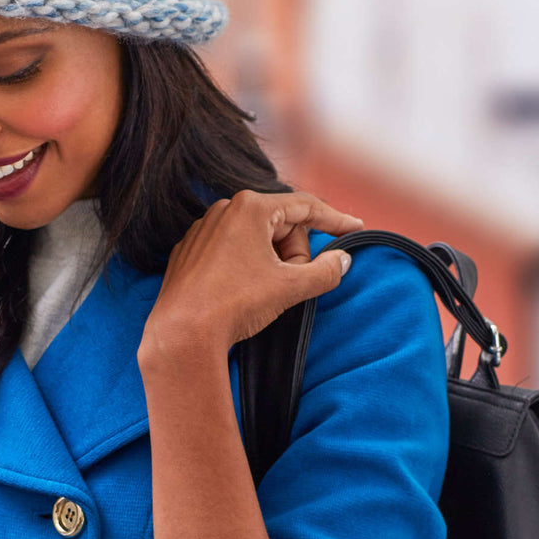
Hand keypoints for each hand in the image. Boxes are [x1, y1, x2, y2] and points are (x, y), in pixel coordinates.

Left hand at [140, 190, 363, 359]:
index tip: (355, 227)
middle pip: (281, 224)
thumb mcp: (290, 287)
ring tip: (262, 291)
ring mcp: (203, 228)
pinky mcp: (190, 250)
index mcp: (250, 208)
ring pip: (256, 238)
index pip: (305, 206)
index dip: (334, 219)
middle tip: (290, 283)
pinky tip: (239, 292)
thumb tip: (342, 260)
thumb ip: (324, 271)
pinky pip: (231, 250)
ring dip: (271, 262)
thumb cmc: (234, 303)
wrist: (182, 332)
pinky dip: (245, 267)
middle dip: (294, 253)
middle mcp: (224, 209)